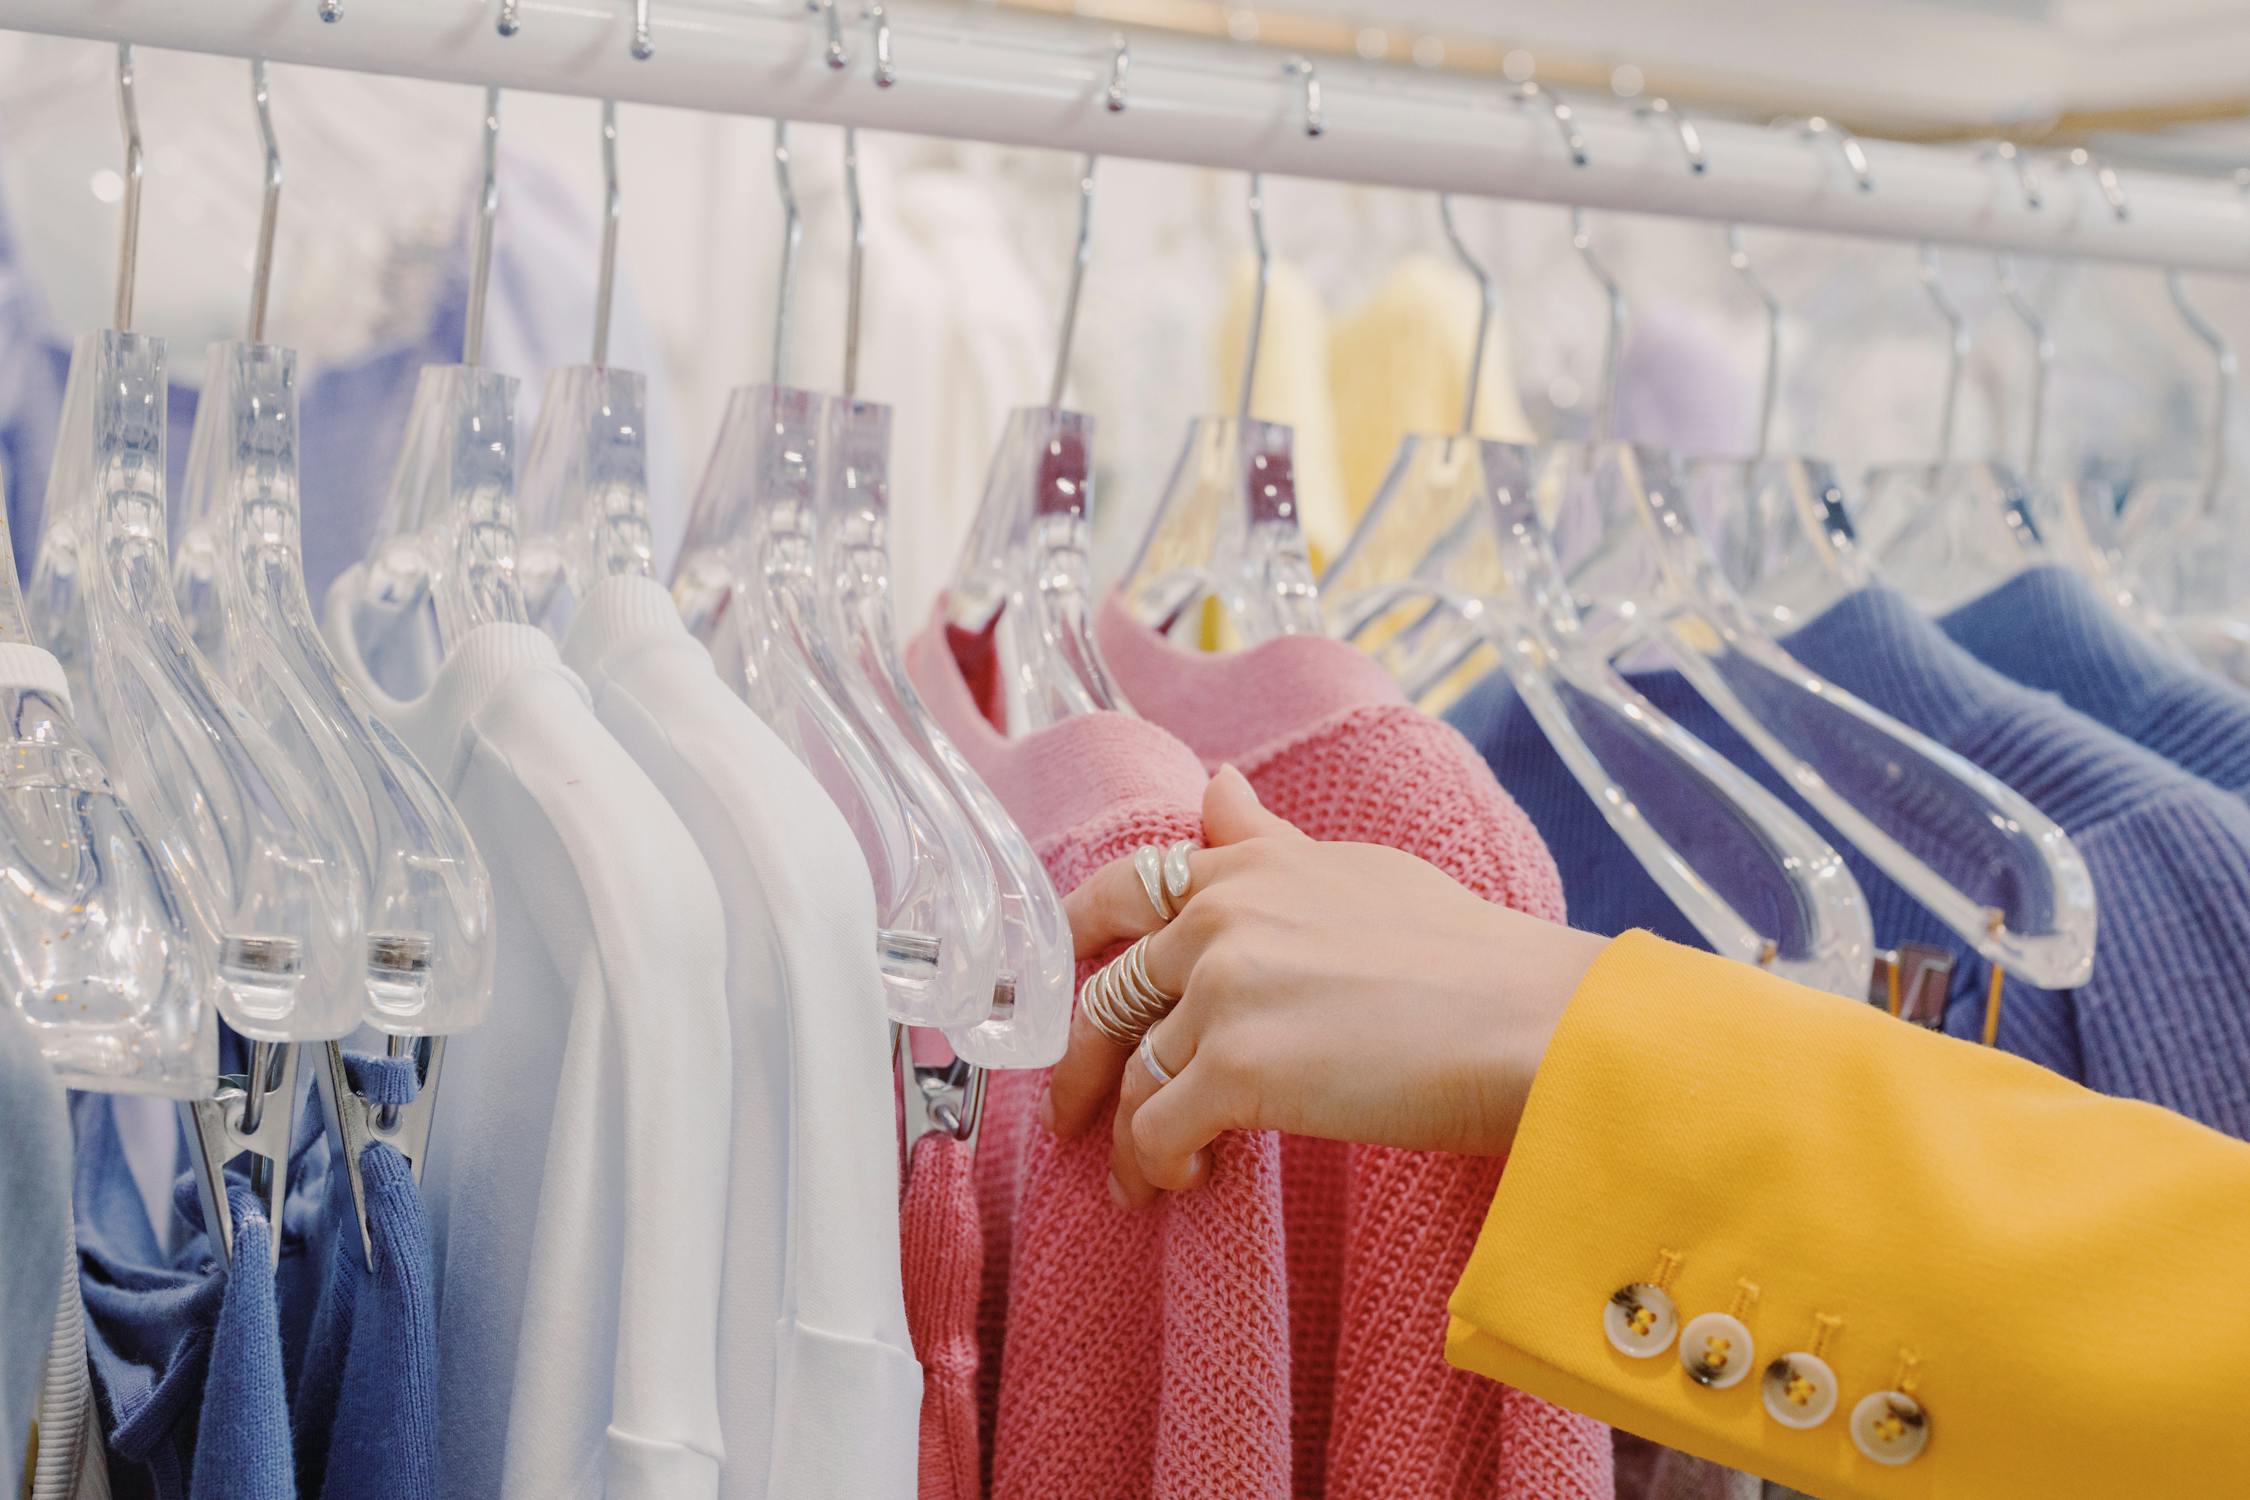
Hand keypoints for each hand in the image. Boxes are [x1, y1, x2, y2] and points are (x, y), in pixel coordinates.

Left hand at [1044, 766, 1609, 1208]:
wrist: (1529, 1020)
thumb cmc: (1467, 955)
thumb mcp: (1356, 869)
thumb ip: (1268, 842)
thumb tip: (1216, 785)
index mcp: (1244, 867)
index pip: (1123, 890)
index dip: (1075, 943)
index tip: (1054, 988)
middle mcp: (1218, 918)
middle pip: (1107, 992)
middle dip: (1080, 1060)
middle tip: (1072, 1110)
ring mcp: (1221, 992)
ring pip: (1132, 1072)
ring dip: (1126, 1132)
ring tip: (1141, 1175)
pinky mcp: (1235, 1071)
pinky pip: (1157, 1130)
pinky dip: (1156, 1165)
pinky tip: (1183, 1182)